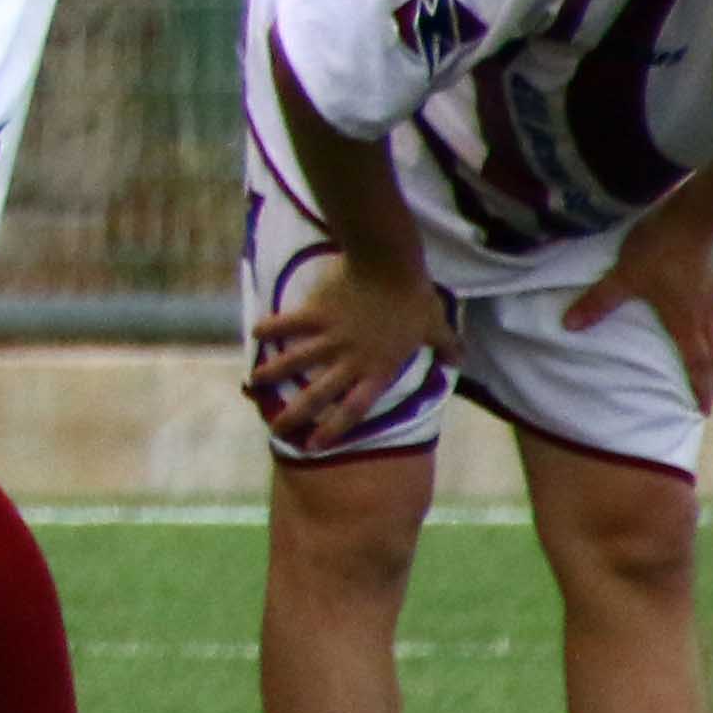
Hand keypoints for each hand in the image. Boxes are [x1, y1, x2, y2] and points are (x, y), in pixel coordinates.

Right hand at [246, 250, 448, 451]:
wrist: (390, 266)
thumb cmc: (415, 298)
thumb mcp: (436, 325)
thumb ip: (446, 346)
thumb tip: (459, 360)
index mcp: (378, 369)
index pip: (353, 409)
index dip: (333, 430)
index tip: (314, 446)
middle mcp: (350, 360)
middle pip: (318, 395)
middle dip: (295, 414)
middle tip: (277, 428)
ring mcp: (330, 337)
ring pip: (296, 361)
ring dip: (273, 373)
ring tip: (253, 382)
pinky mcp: (316, 313)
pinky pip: (289, 323)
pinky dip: (271, 327)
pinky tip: (255, 333)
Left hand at [565, 205, 712, 413]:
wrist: (693, 214)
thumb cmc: (659, 248)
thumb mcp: (623, 276)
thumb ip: (598, 302)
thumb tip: (569, 327)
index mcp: (685, 321)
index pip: (696, 363)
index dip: (700, 388)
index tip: (704, 411)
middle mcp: (702, 315)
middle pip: (712, 355)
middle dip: (710, 380)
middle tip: (708, 400)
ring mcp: (709, 297)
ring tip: (710, 369)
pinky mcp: (710, 280)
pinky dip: (712, 332)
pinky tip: (706, 325)